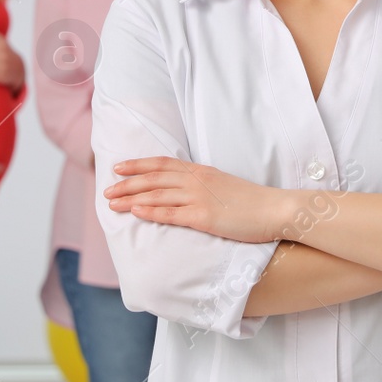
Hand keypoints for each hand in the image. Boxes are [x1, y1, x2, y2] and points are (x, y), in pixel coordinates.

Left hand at [104, 157, 290, 243]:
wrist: (275, 210)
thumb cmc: (251, 201)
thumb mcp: (223, 184)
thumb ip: (202, 184)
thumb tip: (183, 189)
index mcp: (201, 171)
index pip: (162, 164)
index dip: (138, 165)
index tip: (118, 167)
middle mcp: (197, 180)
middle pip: (153, 179)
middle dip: (126, 184)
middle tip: (106, 190)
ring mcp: (199, 198)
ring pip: (157, 195)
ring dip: (131, 198)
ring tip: (112, 203)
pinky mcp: (204, 217)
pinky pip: (171, 214)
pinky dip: (150, 212)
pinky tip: (135, 212)